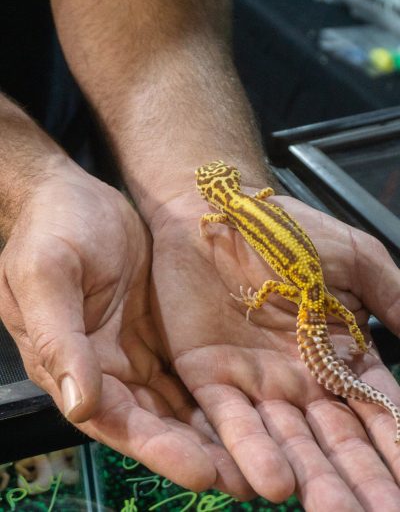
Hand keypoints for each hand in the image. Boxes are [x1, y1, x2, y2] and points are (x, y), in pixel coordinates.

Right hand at [0, 165, 248, 492]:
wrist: (74, 197)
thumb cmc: (54, 228)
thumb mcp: (47, 273)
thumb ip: (59, 337)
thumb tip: (78, 403)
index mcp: (71, 363)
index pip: (115, 419)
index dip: (158, 448)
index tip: (203, 472)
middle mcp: (104, 369)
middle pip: (155, 423)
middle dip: (200, 452)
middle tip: (252, 480)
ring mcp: (135, 353)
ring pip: (178, 404)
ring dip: (217, 433)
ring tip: (263, 458)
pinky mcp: (160, 334)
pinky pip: (191, 372)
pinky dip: (218, 395)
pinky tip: (252, 410)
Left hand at [150, 191, 399, 509]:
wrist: (223, 214)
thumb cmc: (289, 230)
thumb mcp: (354, 257)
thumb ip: (392, 295)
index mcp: (336, 351)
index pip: (373, 411)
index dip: (394, 447)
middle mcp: (299, 377)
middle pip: (334, 440)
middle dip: (358, 480)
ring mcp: (254, 379)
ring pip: (287, 440)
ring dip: (311, 478)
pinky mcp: (209, 375)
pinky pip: (230, 420)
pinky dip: (249, 450)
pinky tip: (272, 485)